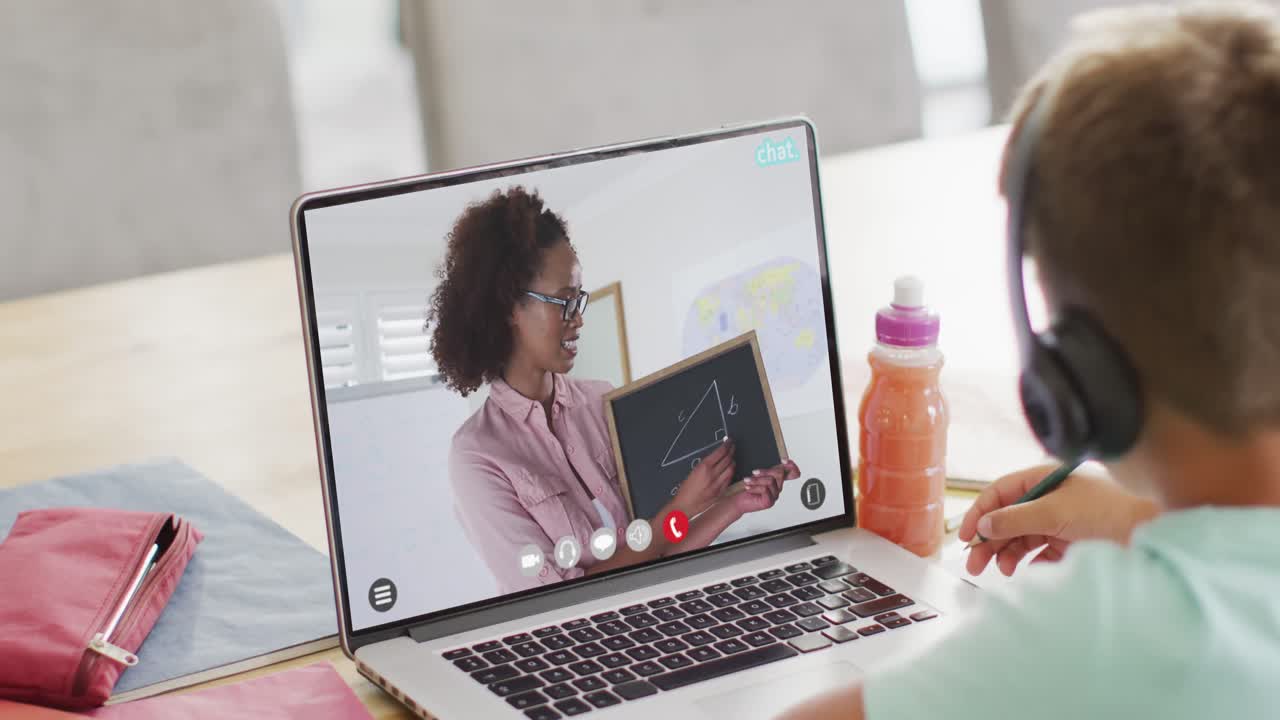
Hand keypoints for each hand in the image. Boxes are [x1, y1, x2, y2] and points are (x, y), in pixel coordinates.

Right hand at [671, 438, 735, 516]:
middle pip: (727, 459)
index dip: (727, 445)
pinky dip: (731, 473)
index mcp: (703, 467)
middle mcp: (712, 475)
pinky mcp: (720, 492)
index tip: (729, 442)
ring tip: (732, 458)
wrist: (684, 505)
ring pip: (731, 469)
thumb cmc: (685, 490)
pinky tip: (730, 470)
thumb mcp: (693, 471)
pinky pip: (729, 479)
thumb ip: (705, 465)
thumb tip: (715, 457)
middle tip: (732, 447)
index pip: (720, 452)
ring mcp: (717, 484)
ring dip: (732, 462)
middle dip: (731, 451)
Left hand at [730, 459, 800, 514]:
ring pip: (770, 481)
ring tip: (747, 480)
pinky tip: (748, 488)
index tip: (784, 461)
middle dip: (766, 471)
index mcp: (776, 479)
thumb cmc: (744, 487)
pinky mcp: (768, 502)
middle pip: (780, 473)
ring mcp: (774, 495)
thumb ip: (765, 467)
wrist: (735, 500)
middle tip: (754, 472)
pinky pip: (765, 489)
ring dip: (756, 480)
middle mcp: (777, 487)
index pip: (793, 472)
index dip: (791, 466)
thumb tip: (772, 459)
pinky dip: (754, 487)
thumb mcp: (755, 473)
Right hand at [958, 464, 1159, 576]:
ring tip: (1002, 571)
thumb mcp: (1054, 512)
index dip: (980, 513)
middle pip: (1007, 517)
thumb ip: (1015, 518)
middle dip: (989, 540)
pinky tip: (1024, 572)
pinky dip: (1028, 562)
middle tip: (974, 564)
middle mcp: (1049, 497)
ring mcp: (1060, 520)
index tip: (965, 536)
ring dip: (1007, 553)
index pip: (1000, 493)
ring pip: (1021, 537)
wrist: (1151, 535)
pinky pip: (1039, 553)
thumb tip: (982, 526)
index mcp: (1044, 479)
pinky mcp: (1070, 542)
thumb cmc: (1107, 513)